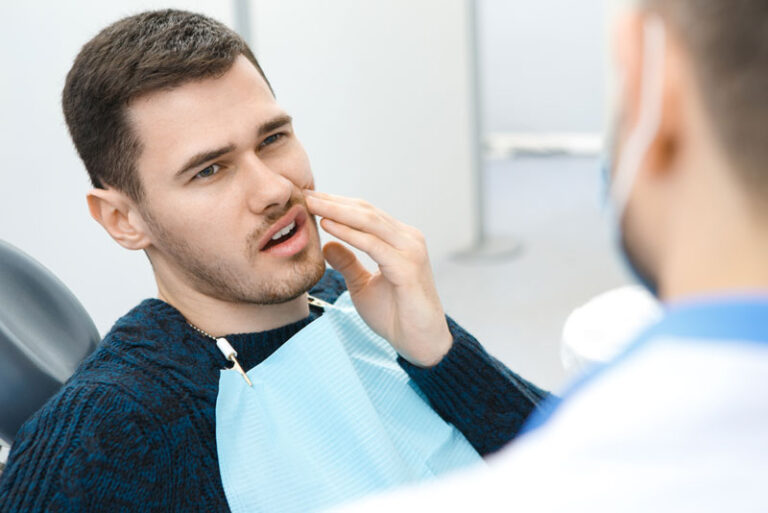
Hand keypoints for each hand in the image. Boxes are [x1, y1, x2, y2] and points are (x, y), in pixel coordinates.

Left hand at [304, 190, 451, 366]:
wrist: (420, 343)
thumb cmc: (395, 316)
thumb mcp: (362, 286)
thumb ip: (348, 263)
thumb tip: (327, 244)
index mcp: (400, 240)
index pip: (365, 214)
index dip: (337, 204)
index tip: (309, 199)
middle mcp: (409, 239)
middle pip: (366, 212)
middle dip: (333, 201)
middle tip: (305, 194)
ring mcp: (410, 251)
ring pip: (369, 222)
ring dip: (337, 211)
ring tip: (311, 203)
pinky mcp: (407, 267)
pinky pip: (373, 245)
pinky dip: (349, 234)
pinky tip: (327, 226)